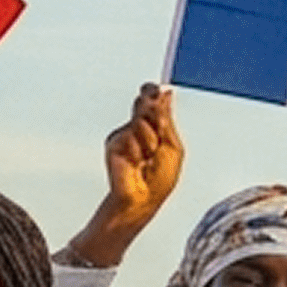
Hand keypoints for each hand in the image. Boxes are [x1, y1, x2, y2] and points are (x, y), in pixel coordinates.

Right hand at [66, 86, 182, 267]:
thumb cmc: (161, 178)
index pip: (153, 101)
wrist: (143, 198)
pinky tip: (136, 161)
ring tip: (149, 155)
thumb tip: (166, 94)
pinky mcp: (114, 142)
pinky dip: (137, 147)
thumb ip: (166, 119)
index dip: (154, 92)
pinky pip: (129, 135)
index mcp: (155, 127)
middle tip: (158, 125)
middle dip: (152, 109)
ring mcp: (125, 134)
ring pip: (139, 119)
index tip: (156, 88)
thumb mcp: (172, 145)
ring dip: (149, 137)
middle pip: (144, 102)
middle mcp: (139, 127)